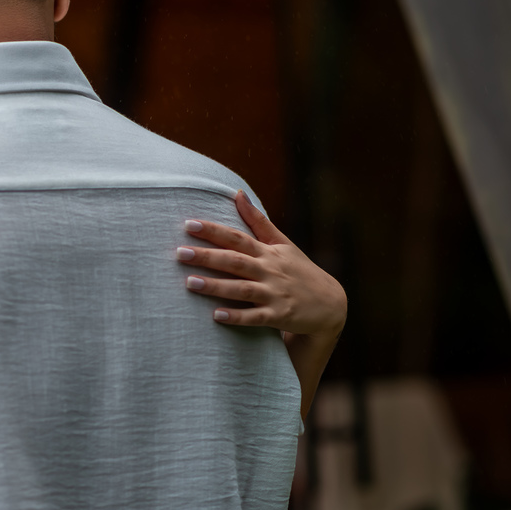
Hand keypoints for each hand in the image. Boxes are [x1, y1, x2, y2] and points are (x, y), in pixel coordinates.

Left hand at [177, 191, 345, 340]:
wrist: (330, 304)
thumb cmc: (299, 270)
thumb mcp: (282, 243)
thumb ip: (257, 220)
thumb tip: (237, 193)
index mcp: (267, 252)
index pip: (237, 238)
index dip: (213, 230)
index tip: (188, 224)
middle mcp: (270, 270)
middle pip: (235, 261)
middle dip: (208, 256)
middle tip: (179, 253)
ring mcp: (275, 294)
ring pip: (242, 289)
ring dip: (216, 286)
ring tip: (190, 283)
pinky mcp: (279, 316)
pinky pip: (255, 317)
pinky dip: (237, 316)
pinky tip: (216, 315)